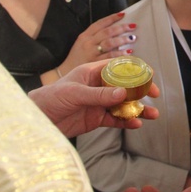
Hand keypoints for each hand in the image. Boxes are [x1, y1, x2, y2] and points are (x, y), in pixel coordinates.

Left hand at [29, 60, 159, 137]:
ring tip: (152, 115)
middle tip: (154, 95)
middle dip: (141, 90)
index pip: (119, 67)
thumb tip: (122, 93)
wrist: (36, 120)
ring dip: (138, 109)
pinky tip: (135, 124)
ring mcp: (99, 103)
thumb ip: (99, 94)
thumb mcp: (75, 93)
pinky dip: (127, 122)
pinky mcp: (96, 119)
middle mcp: (98, 86)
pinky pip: (116, 119)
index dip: (136, 70)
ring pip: (123, 104)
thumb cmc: (50, 98)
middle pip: (125, 86)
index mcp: (93, 72)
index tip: (149, 75)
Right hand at [58, 12, 136, 75]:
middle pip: (107, 32)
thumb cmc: (77, 57)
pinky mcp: (94, 63)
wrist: (65, 73)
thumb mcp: (82, 43)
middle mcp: (88, 43)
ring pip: (109, 43)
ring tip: (132, 38)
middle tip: (133, 26)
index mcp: (85, 36)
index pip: (100, 23)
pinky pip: (109, 57)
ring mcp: (91, 53)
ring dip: (122, 40)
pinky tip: (128, 53)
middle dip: (121, 28)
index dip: (112, 18)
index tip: (123, 14)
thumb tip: (116, 31)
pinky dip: (120, 54)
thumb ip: (95, 37)